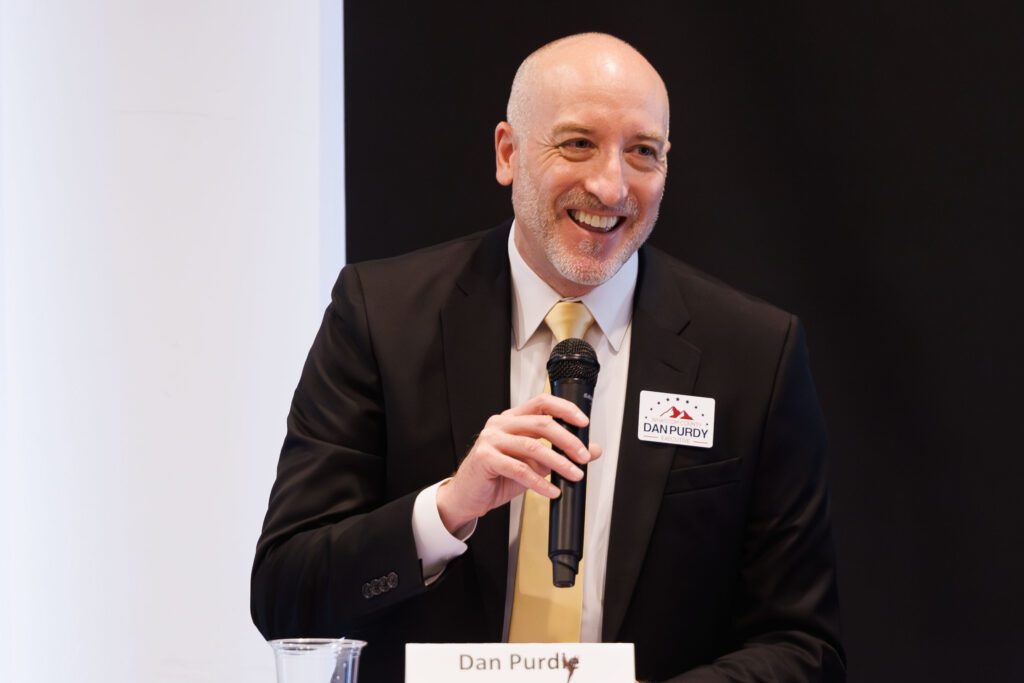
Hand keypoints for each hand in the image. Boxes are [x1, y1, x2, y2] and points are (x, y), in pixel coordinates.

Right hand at [435, 393, 602, 532]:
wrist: (468, 496)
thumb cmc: (498, 476)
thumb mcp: (535, 464)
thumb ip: (560, 454)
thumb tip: (592, 450)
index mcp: (512, 419)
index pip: (542, 403)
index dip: (565, 409)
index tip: (583, 423)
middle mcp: (501, 424)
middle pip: (541, 423)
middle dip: (567, 440)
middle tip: (583, 456)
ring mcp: (491, 439)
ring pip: (532, 447)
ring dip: (558, 463)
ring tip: (573, 474)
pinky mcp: (486, 458)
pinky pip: (519, 469)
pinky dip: (539, 482)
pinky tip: (551, 491)